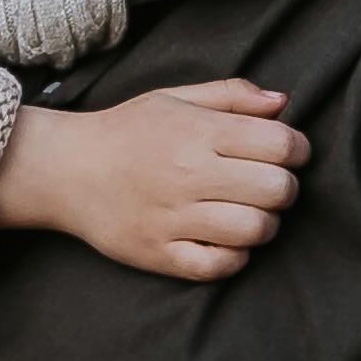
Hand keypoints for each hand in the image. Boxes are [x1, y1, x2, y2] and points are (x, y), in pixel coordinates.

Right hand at [0, 81, 304, 284]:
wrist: (64, 169)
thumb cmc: (126, 131)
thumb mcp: (174, 98)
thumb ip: (230, 95)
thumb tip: (283, 103)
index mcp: (197, 131)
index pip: (280, 143)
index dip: (297, 149)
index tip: (287, 153)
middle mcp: (189, 173)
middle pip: (277, 189)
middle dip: (284, 187)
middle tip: (266, 185)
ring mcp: (174, 217)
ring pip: (256, 229)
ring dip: (264, 224)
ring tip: (247, 213)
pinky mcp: (160, 253)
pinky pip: (220, 265)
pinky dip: (234, 256)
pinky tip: (225, 241)